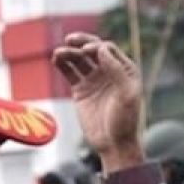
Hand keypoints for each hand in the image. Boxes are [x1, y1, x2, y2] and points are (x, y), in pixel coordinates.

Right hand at [53, 33, 143, 172]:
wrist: (113, 144)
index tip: (88, 52)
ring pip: (79, 60)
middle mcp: (109, 72)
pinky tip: (56, 59)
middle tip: (70, 40)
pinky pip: (70, 72)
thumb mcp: (126, 95)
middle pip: (93, 50)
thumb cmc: (125, 121)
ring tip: (58, 53)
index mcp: (125, 70)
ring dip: (69, 53)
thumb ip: (116, 70)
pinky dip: (62, 64)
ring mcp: (94, 80)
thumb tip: (102, 48)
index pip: (108, 50)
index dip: (97, 47)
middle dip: (82, 43)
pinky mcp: (81, 90)